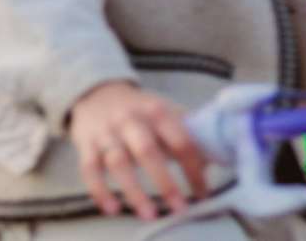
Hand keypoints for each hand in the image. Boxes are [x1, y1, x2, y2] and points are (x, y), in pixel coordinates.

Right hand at [68, 81, 208, 218]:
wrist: (95, 92)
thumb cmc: (139, 110)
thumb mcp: (164, 110)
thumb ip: (188, 131)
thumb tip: (219, 156)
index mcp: (156, 111)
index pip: (180, 140)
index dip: (193, 168)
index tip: (202, 193)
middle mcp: (130, 119)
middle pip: (147, 150)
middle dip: (165, 181)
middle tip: (180, 208)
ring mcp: (106, 132)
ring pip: (118, 162)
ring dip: (133, 190)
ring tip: (148, 214)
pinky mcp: (85, 144)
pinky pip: (89, 169)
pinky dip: (98, 190)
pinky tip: (111, 209)